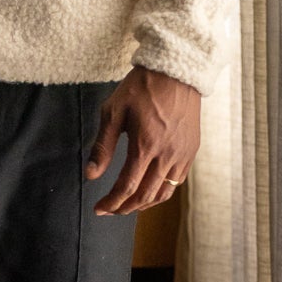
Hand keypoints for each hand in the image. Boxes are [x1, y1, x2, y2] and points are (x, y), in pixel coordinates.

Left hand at [85, 65, 198, 214]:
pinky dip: (161, 192)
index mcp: (145, 145)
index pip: (127, 187)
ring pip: (164, 193)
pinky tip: (148, 190)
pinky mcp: (191, 150)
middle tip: (110, 210)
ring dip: (144, 204)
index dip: (112, 202)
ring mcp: (182, 154)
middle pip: (145, 195)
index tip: (99, 208)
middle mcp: (167, 154)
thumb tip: (90, 174)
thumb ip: (102, 146)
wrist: (176, 71)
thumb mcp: (113, 111)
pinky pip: (177, 181)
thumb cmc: (142, 88)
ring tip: (128, 205)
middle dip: (125, 207)